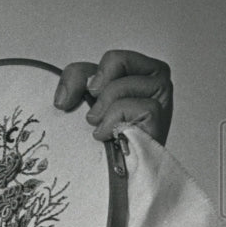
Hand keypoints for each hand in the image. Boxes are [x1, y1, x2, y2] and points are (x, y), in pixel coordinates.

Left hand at [54, 50, 172, 144]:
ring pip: (119, 85)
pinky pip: (128, 106)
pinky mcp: (159, 116)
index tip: (74, 101)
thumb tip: (63, 99)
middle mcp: (156, 77)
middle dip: (97, 90)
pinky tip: (112, 136)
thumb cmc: (107, 132)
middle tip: (95, 114)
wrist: (120, 169)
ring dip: (102, 111)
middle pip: (116, 59)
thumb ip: (74, 81)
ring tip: (104, 128)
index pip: (111, 57)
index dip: (84, 79)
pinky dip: (112, 122)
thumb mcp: (85, 97)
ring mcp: (162, 96)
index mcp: (141, 69)